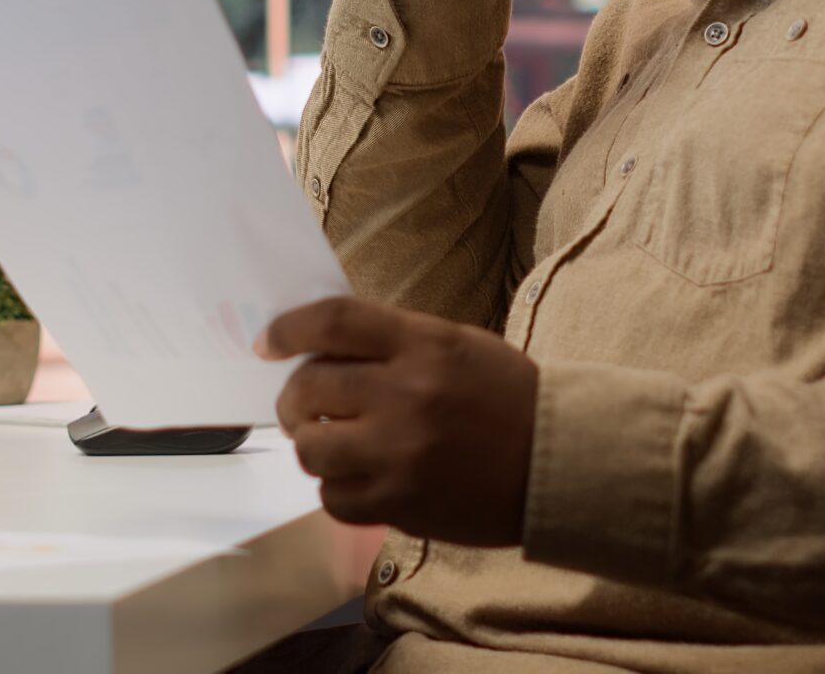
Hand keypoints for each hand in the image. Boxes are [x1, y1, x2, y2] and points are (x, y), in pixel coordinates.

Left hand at [257, 297, 538, 545]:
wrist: (557, 462)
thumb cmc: (505, 397)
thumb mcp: (456, 345)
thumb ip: (393, 342)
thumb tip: (321, 347)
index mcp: (422, 344)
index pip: (332, 321)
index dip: (287, 329)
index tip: (268, 342)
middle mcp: (406, 394)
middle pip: (309, 387)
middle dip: (292, 398)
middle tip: (300, 407)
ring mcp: (401, 452)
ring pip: (311, 448)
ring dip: (312, 445)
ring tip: (331, 445)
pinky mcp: (402, 502)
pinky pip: (334, 498)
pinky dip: (337, 489)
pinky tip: (357, 479)